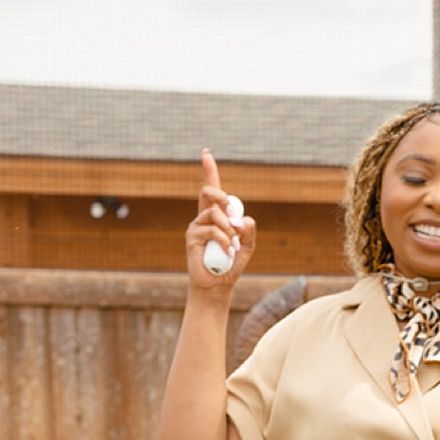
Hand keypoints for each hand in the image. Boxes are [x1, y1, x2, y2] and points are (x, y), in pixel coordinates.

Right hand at [186, 148, 255, 290]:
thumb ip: (248, 230)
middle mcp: (204, 217)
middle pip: (208, 191)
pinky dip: (224, 240)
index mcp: (216, 215)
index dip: (209, 170)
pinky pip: (211, 230)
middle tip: (231, 213)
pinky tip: (227, 252)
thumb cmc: (231, 265)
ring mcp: (196, 226)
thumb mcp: (247, 246)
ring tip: (232, 244)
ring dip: (228, 228)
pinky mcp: (191, 237)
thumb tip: (242, 218)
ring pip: (214, 212)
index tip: (206, 153)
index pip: (213, 189)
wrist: (218, 286)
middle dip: (222, 196)